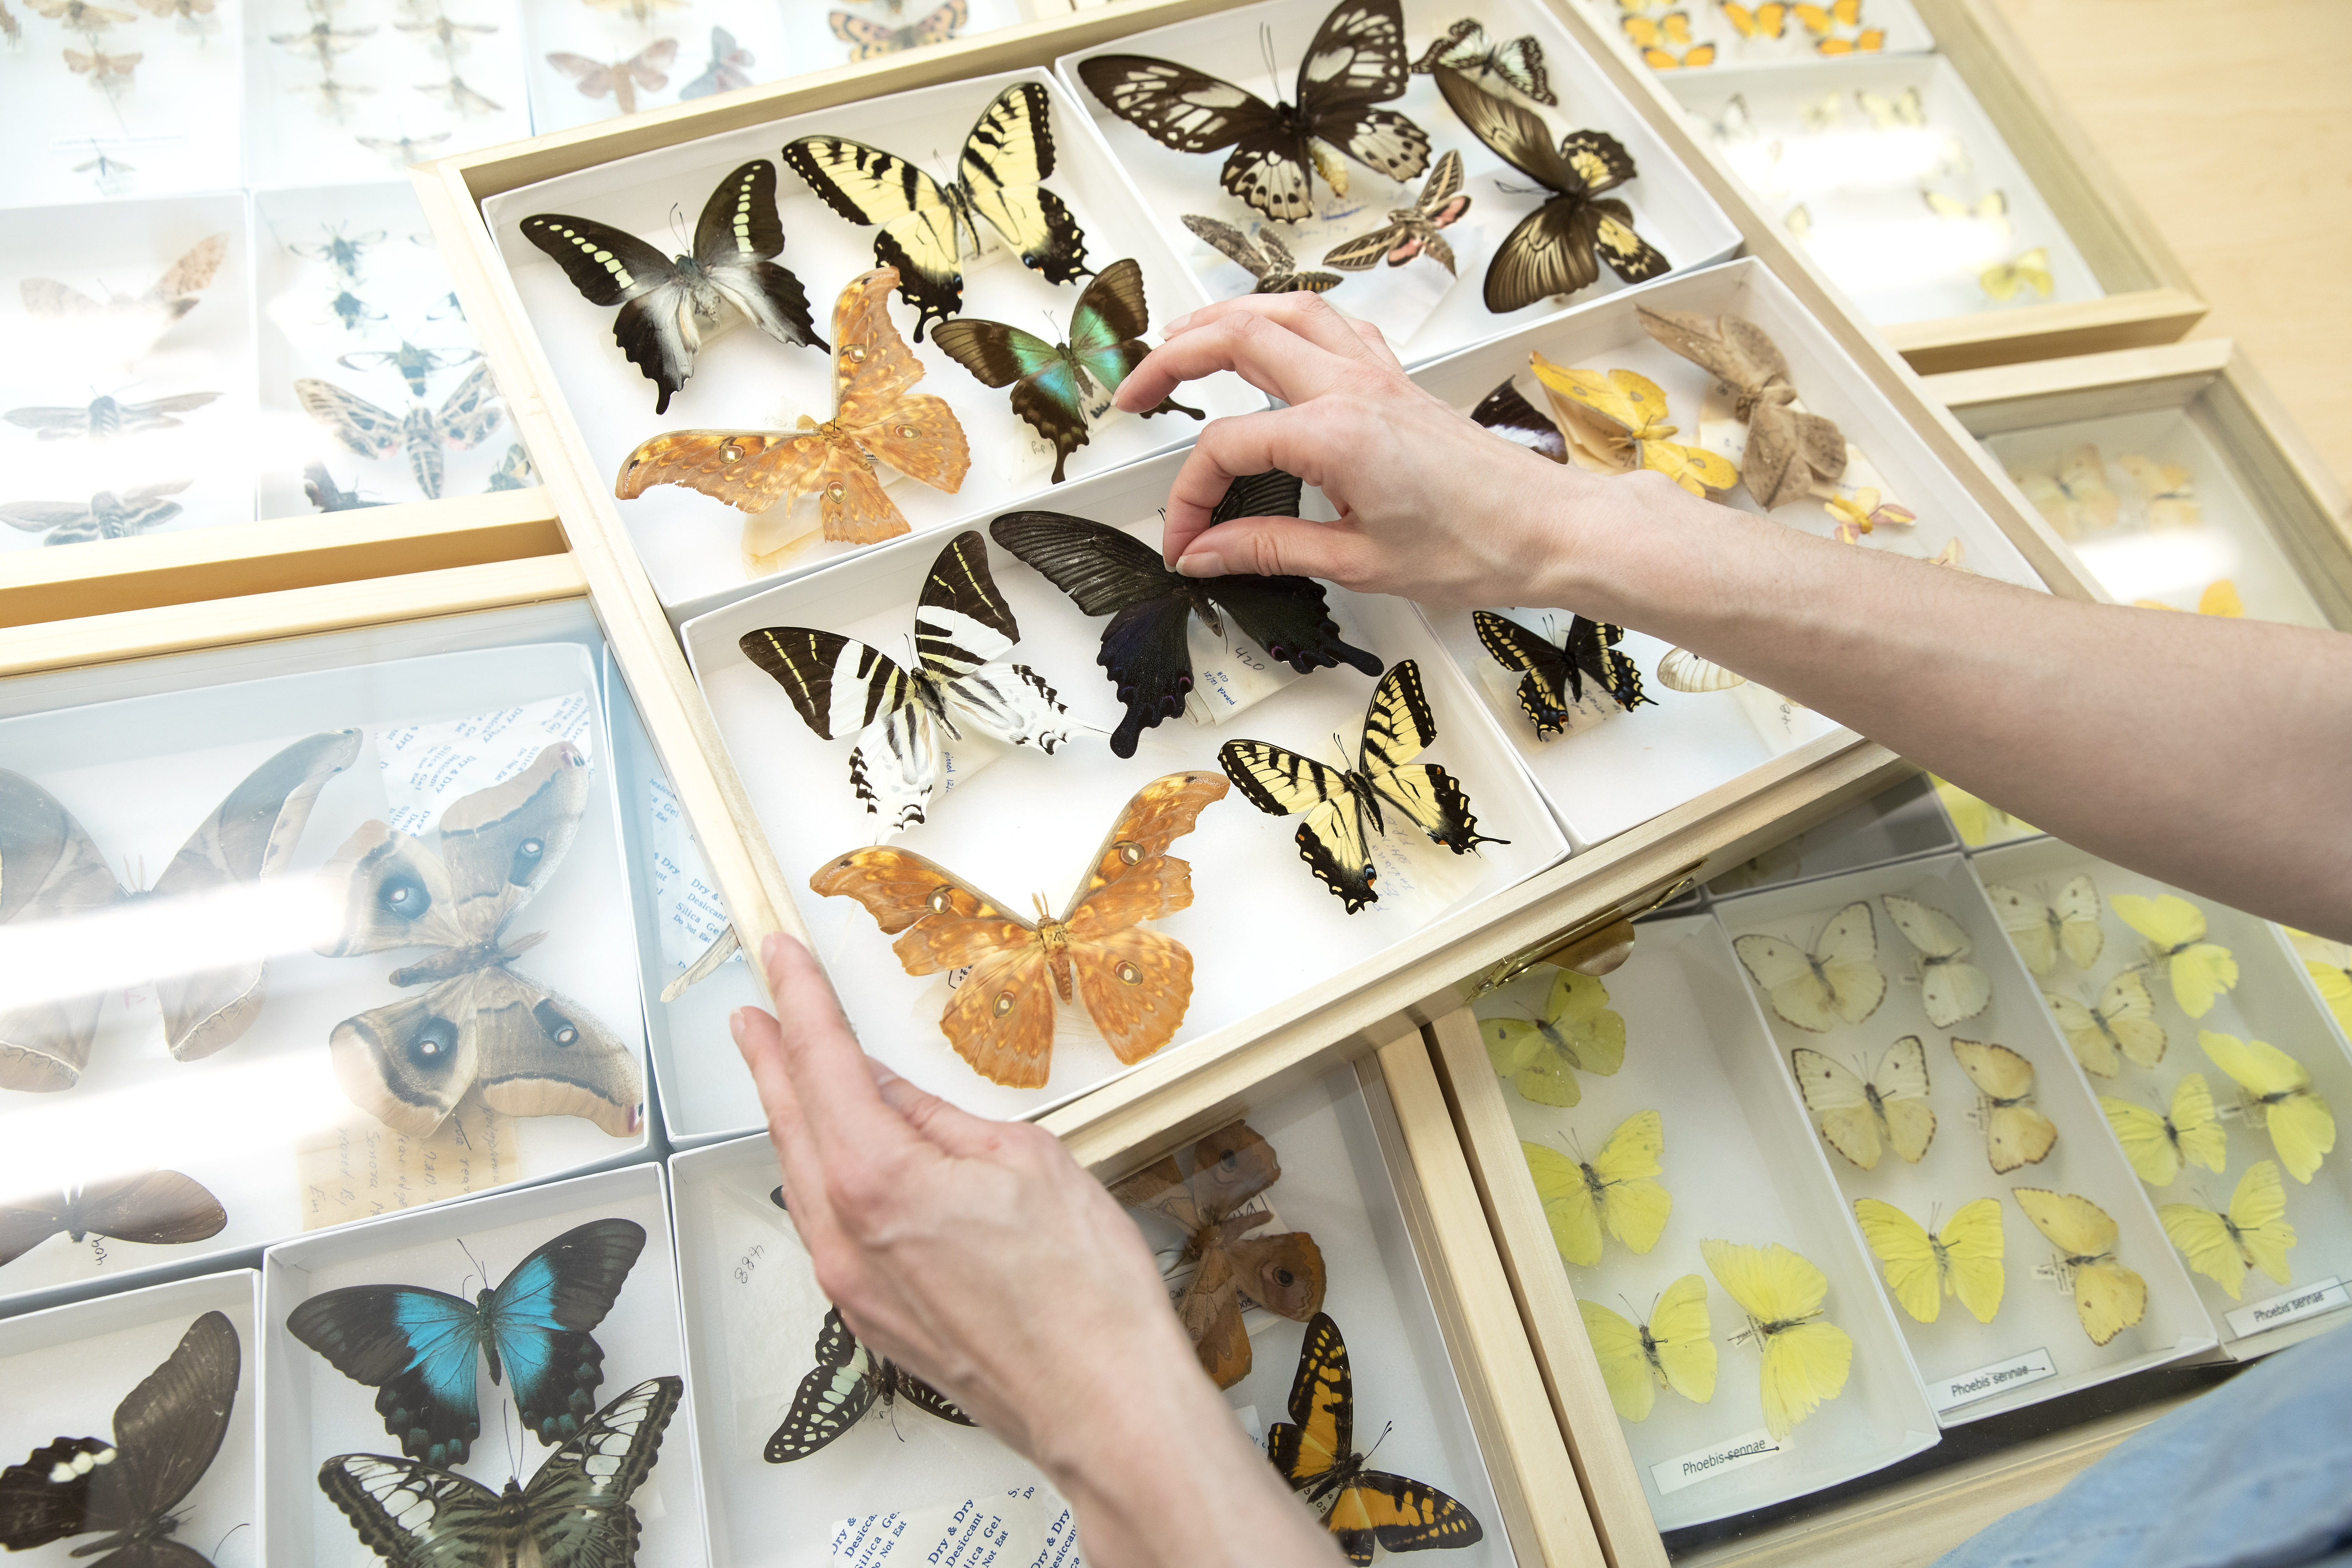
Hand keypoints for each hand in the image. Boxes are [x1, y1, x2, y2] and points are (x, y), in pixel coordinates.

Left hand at [733, 934, 1343, 1567]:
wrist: (1104, 1407)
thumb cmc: (1084, 1291)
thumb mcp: (1026, 1162)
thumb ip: (943, 1123)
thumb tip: (895, 1095)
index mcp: (879, 1179)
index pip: (823, 1065)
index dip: (801, 1001)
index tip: (779, 958)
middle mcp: (844, 1236)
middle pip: (792, 1123)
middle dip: (770, 1059)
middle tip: (754, 1013)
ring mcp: (852, 1286)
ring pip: (804, 1180)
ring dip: (791, 1119)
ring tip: (785, 1075)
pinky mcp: (872, 1321)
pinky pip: (827, 1230)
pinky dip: (822, 1179)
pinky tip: (837, 1161)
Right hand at [1114, 291, 1710, 608]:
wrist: (1548, 530)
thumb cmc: (1475, 547)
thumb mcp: (1358, 562)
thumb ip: (1270, 547)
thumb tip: (1204, 552)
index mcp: (1335, 434)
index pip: (1226, 447)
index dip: (1190, 496)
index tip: (1185, 541)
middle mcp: (1351, 387)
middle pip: (1236, 337)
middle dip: (1171, 357)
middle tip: (1133, 392)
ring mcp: (1375, 373)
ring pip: (1282, 310)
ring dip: (1223, 319)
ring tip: (1181, 344)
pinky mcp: (1395, 378)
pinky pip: (1329, 322)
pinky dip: (1285, 320)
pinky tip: (1268, 340)